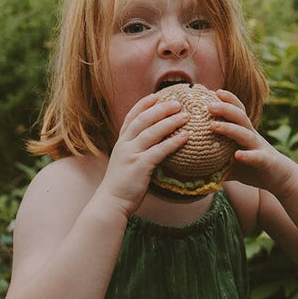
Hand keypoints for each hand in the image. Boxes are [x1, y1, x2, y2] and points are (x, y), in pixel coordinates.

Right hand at [99, 94, 188, 216]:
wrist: (111, 202)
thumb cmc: (122, 185)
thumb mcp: (125, 162)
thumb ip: (135, 151)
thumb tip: (153, 145)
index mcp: (121, 142)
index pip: (131, 117)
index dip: (143, 105)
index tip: (155, 96)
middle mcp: (125, 144)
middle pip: (144, 119)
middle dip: (161, 109)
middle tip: (177, 103)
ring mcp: (132, 154)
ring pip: (153, 131)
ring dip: (170, 122)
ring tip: (185, 116)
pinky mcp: (140, 166)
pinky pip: (160, 150)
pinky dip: (173, 142)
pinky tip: (185, 137)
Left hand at [208, 89, 291, 192]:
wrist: (281, 179)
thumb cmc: (253, 168)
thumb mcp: (230, 163)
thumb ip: (214, 161)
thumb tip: (190, 165)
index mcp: (244, 133)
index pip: (237, 111)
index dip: (228, 100)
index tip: (213, 91)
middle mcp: (252, 136)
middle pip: (240, 117)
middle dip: (225, 109)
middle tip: (208, 105)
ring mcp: (259, 148)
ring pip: (245, 134)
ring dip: (230, 128)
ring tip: (213, 126)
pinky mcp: (266, 162)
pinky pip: (256, 157)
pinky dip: (247, 155)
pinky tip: (237, 155)